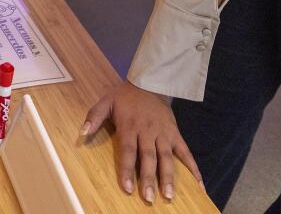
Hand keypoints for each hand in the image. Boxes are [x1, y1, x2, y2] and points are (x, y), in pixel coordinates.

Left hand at [80, 80, 201, 202]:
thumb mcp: (105, 102)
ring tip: (169, 195)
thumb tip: (82, 133)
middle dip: (148, 178)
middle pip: (148, 157)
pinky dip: (193, 167)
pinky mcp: (175, 133)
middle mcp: (148, 131)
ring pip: (166, 157)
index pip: (128, 151)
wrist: (150, 82)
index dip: (127, 169)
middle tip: (148, 198)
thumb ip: (93, 117)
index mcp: (130, 126)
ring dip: (168, 177)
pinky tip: (199, 184)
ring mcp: (164, 133)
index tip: (128, 188)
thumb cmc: (125, 96)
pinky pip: (185, 152)